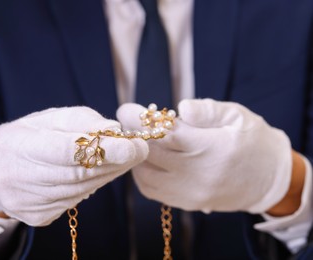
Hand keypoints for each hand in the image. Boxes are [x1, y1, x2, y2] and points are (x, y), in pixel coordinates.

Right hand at [0, 107, 147, 225]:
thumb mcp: (46, 119)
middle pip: (80, 173)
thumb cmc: (24, 138)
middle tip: (139, 148)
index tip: (134, 145)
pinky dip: (93, 184)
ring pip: (83, 189)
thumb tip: (113, 128)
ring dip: (109, 173)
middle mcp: (18, 180)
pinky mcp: (37, 217)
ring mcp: (27, 203)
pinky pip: (76, 200)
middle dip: (116, 161)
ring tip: (122, 157)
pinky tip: (97, 172)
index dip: (104, 149)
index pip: (66, 151)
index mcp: (15, 147)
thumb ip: (79, 120)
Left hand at [117, 99, 291, 213]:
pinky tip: (147, 159)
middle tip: (126, 119)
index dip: (140, 119)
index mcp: (213, 148)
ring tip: (137, 138)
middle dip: (132, 133)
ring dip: (136, 155)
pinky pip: (152, 191)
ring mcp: (192, 193)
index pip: (164, 133)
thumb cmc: (253, 140)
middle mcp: (199, 175)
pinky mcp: (188, 204)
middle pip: (150, 154)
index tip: (126, 109)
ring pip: (145, 175)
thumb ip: (208, 110)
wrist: (271, 178)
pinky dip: (142, 174)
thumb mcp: (237, 116)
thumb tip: (180, 108)